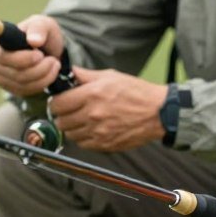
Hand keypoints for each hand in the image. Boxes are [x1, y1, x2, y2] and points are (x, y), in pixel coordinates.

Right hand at [0, 14, 64, 96]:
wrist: (47, 49)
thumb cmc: (40, 32)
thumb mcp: (43, 24)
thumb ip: (38, 28)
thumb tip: (33, 40)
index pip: (0, 55)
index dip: (21, 58)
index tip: (39, 54)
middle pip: (13, 72)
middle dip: (38, 67)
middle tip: (52, 59)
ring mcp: (0, 76)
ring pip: (22, 83)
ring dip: (44, 75)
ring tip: (54, 63)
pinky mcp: (10, 87)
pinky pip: (26, 90)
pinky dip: (43, 82)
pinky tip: (51, 72)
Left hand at [47, 67, 168, 151]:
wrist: (158, 112)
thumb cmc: (137, 92)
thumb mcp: (111, 76)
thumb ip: (85, 75)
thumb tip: (67, 72)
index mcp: (91, 95)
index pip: (57, 104)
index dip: (56, 102)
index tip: (61, 101)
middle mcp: (92, 115)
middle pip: (60, 121)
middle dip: (63, 115)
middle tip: (71, 110)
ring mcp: (98, 132)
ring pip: (70, 134)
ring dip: (73, 127)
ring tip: (83, 120)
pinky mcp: (104, 144)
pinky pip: (82, 144)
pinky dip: (84, 137)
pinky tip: (92, 129)